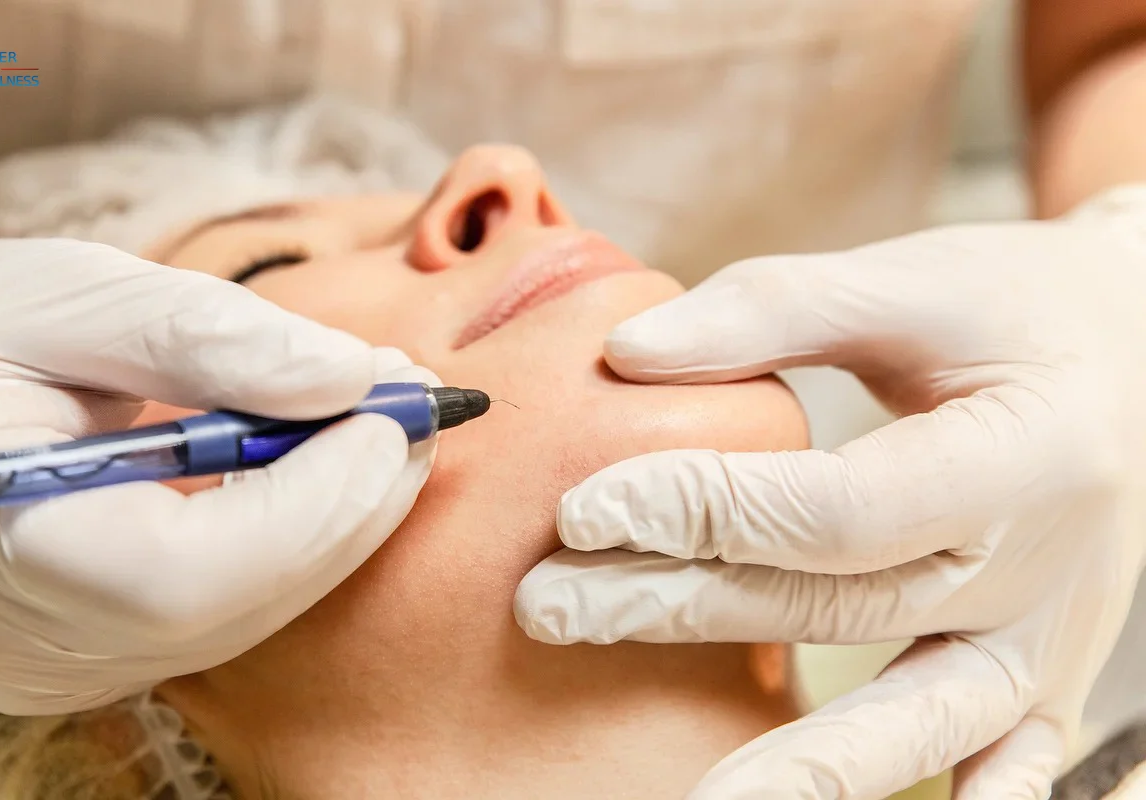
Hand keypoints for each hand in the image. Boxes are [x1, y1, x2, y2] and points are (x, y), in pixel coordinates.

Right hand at [0, 181, 435, 714]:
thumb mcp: (72, 292)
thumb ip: (207, 336)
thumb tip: (352, 380)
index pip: (175, 572)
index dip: (305, 505)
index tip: (390, 418)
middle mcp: (15, 635)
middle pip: (232, 604)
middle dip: (349, 506)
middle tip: (422, 410)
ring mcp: (62, 660)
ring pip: (251, 614)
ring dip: (344, 518)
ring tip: (393, 422)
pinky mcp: (109, 651)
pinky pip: (239, 607)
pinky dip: (306, 534)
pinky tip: (343, 462)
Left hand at [516, 189, 1145, 798]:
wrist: (1139, 355)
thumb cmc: (1019, 310)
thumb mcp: (916, 279)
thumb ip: (775, 307)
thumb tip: (628, 354)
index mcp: (1023, 454)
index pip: (829, 511)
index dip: (700, 512)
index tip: (582, 510)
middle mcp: (1044, 566)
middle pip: (832, 609)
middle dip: (678, 610)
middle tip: (550, 610)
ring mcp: (1051, 636)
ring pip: (912, 718)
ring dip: (791, 763)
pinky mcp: (1050, 671)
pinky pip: (1010, 757)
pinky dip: (964, 797)